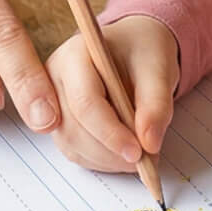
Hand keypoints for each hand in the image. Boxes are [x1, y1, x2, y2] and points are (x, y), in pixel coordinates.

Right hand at [45, 16, 178, 173]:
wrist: (134, 50)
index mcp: (74, 56)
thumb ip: (156, 104)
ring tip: (139, 154)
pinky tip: (123, 153)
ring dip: (107, 159)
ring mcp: (53, 103)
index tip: (138, 152)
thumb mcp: (159, 69)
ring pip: (72, 146)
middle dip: (111, 152)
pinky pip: (75, 152)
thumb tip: (149, 144)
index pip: (84, 102)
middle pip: (74, 129)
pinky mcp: (59, 124)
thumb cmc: (143, 53)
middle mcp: (54, 79)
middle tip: (144, 159)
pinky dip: (102, 161)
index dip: (111, 133)